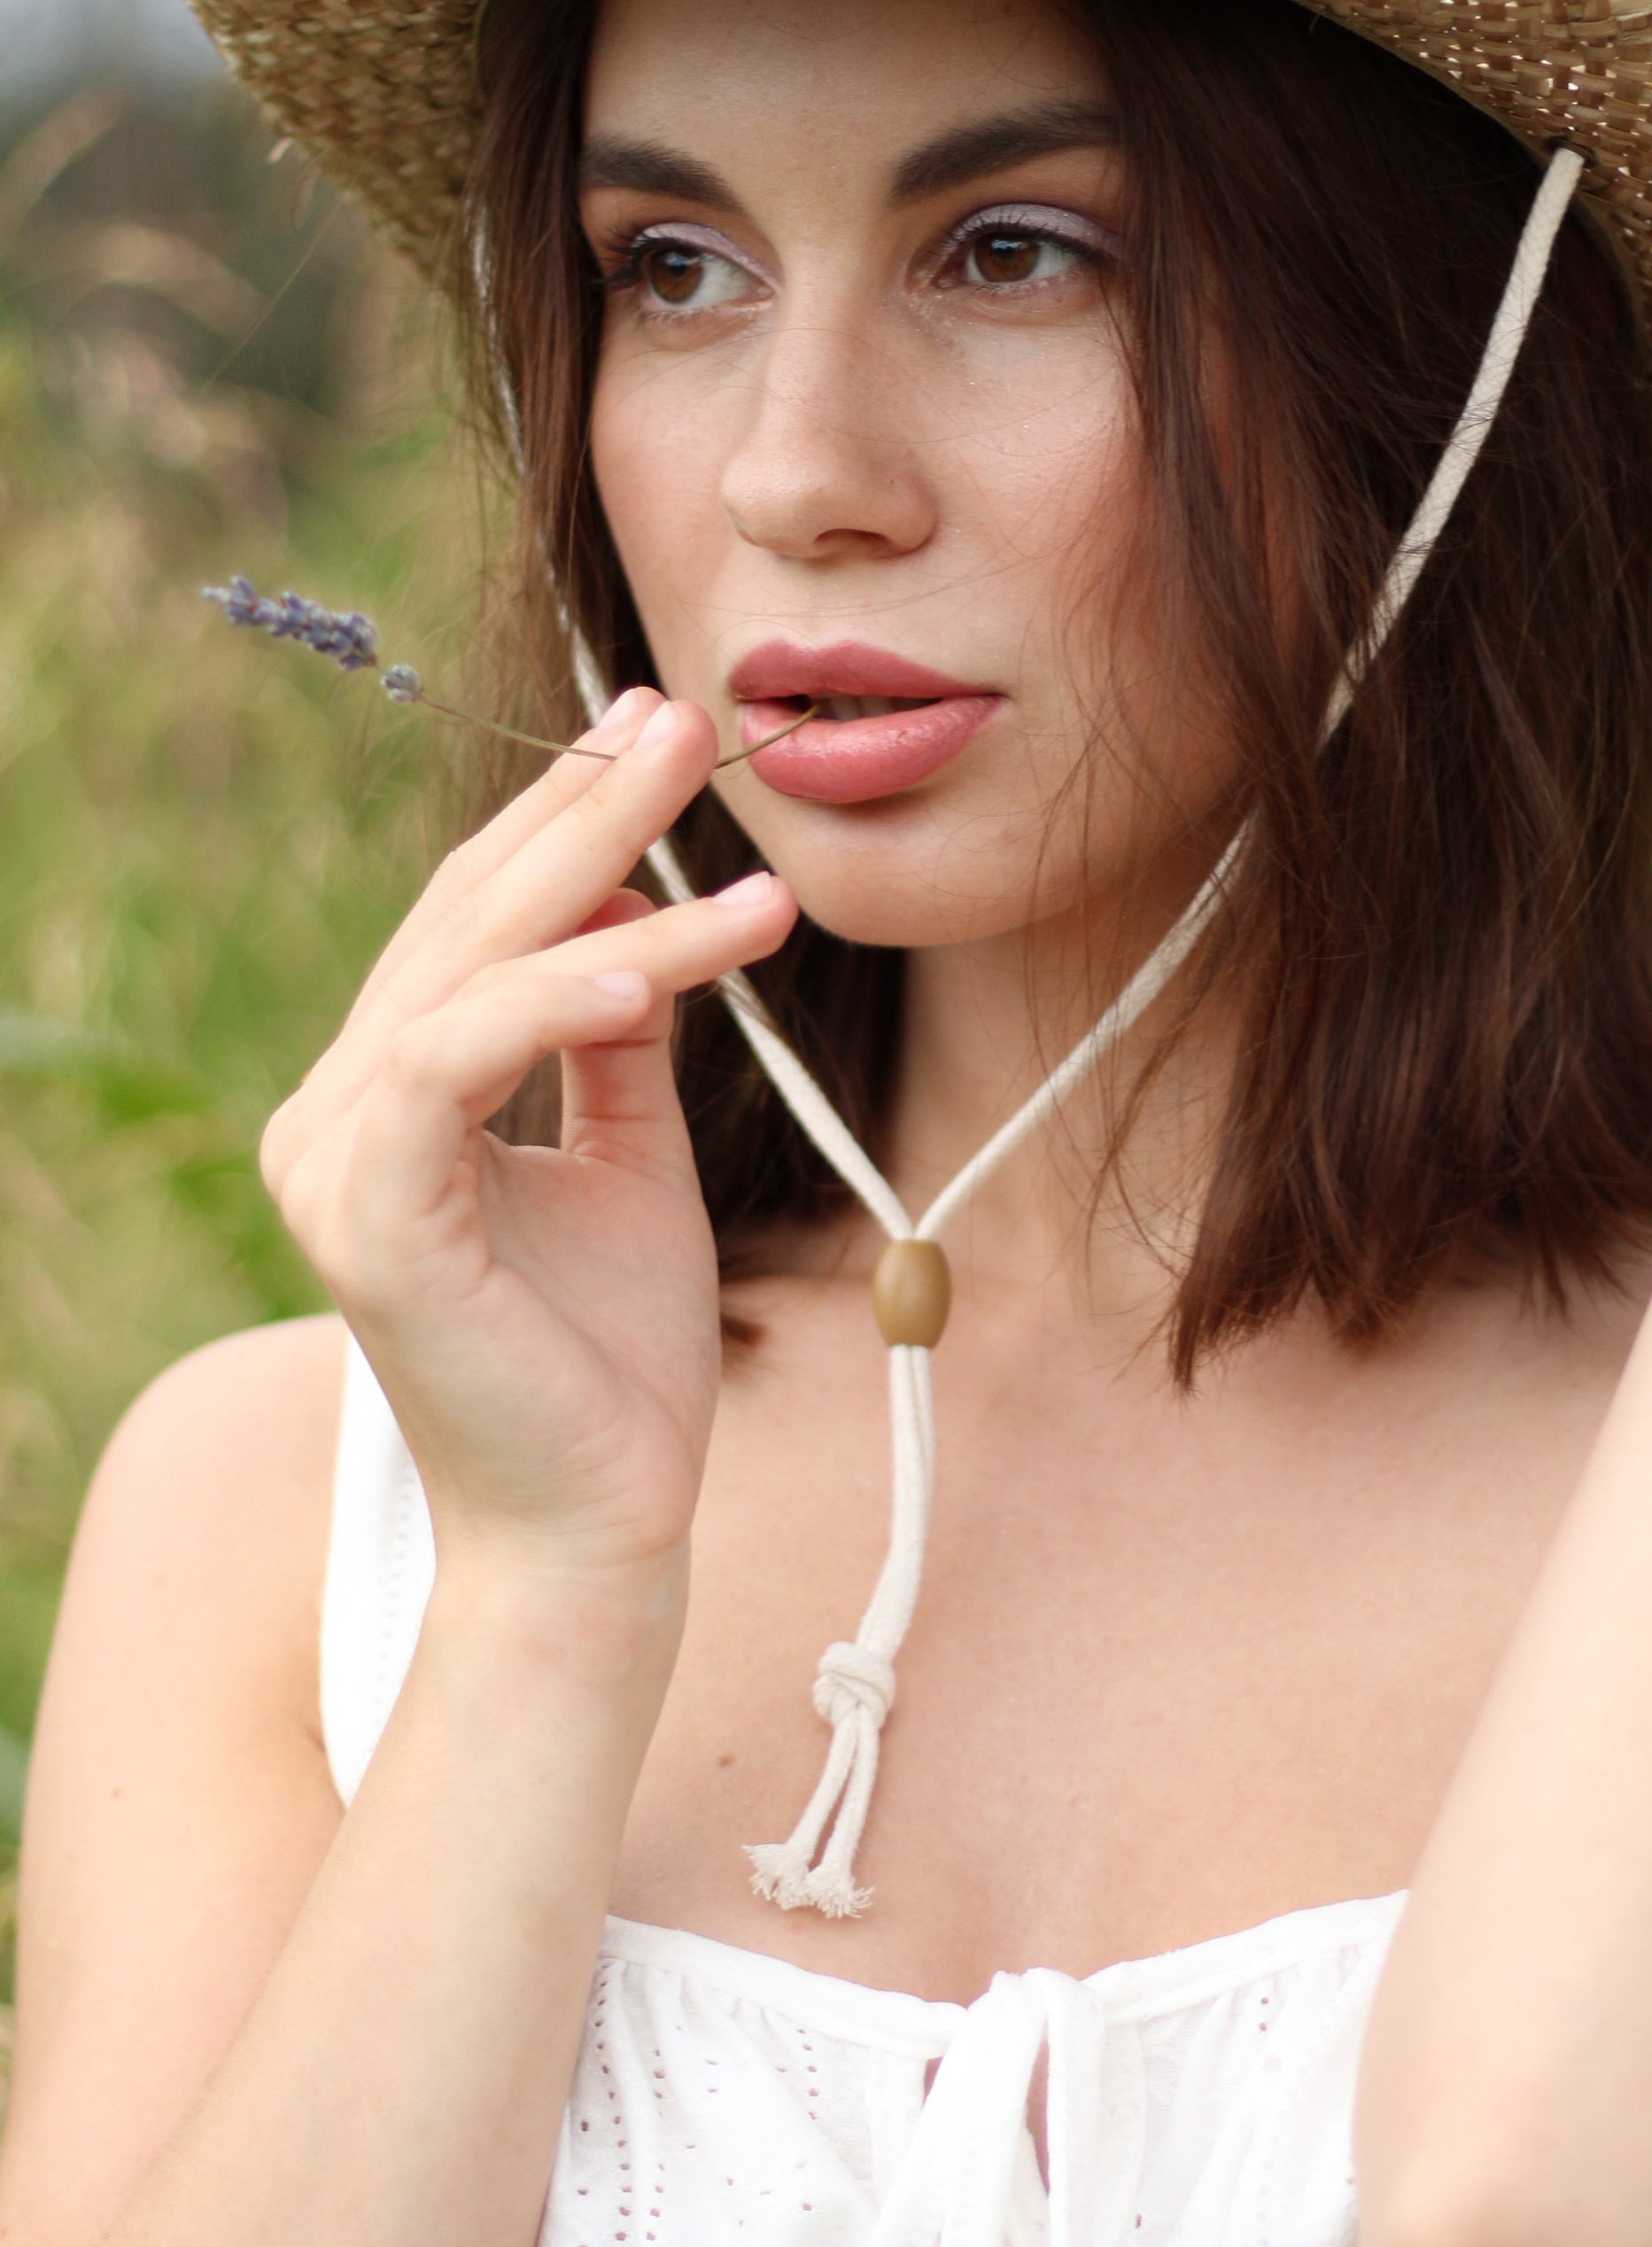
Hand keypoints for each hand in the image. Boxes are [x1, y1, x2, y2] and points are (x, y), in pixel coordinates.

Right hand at [260, 691, 797, 1624]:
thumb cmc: (614, 1361)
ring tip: (721, 832)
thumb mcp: (633, 1161)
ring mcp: (338, 1164)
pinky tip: (661, 959)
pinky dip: (561, 998)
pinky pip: (460, 1062)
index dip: (561, 820)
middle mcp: (336, 1117)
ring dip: (601, 885)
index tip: (657, 730)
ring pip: (469, 973)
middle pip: (464, 921)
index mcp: (384, 1100)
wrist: (602, 1524)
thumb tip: (646, 916)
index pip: (469, 924)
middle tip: (687, 722)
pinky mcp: (374, 1218)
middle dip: (585, 813)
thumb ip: (617, 1043)